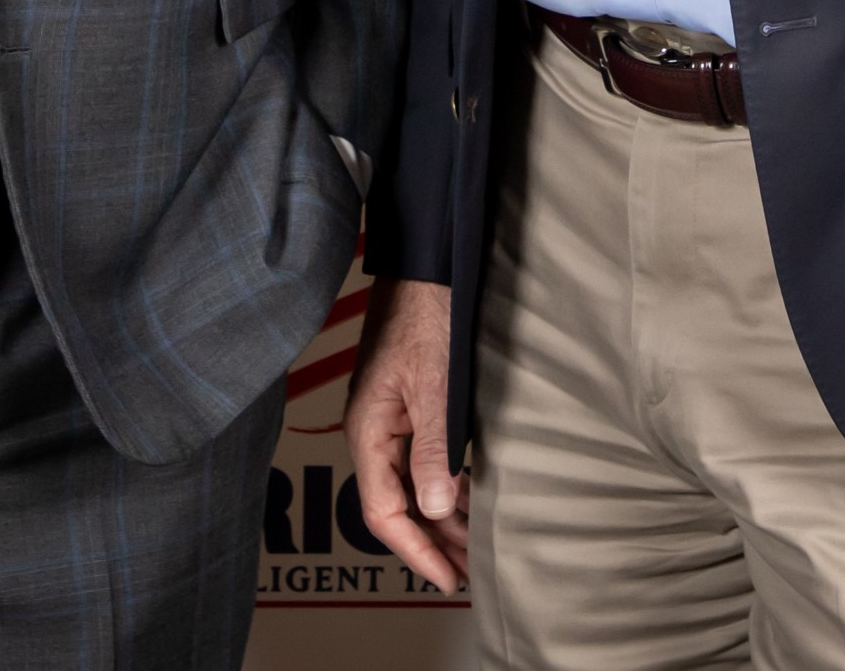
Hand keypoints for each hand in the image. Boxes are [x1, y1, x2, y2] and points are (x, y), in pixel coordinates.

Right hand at [345, 277, 468, 591]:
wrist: (428, 267)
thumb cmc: (425, 317)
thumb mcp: (433, 387)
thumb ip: (432, 450)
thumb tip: (435, 508)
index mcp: (368, 430)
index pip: (384, 511)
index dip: (416, 551)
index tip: (448, 578)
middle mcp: (374, 430)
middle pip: (398, 503)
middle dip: (432, 540)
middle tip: (469, 570)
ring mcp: (390, 417)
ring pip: (412, 483)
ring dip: (442, 515)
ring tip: (476, 541)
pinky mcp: (409, 404)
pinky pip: (422, 458)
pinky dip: (446, 483)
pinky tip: (470, 496)